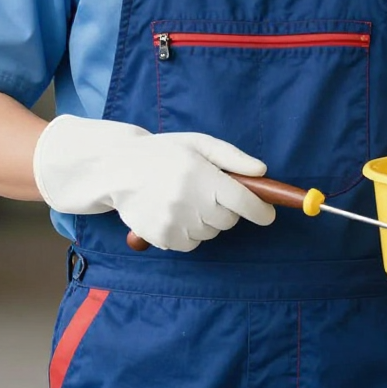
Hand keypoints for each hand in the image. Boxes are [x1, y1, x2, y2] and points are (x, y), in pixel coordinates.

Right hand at [33, 115, 275, 251]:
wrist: (118, 168)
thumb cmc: (164, 152)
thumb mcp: (199, 143)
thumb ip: (232, 157)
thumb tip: (262, 172)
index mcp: (202, 175)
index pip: (244, 202)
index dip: (261, 210)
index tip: (268, 214)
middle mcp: (190, 201)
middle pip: (229, 220)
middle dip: (227, 209)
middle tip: (209, 192)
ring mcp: (175, 222)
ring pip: (211, 233)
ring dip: (207, 221)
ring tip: (185, 198)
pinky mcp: (163, 238)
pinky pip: (191, 244)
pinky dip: (189, 233)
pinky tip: (174, 212)